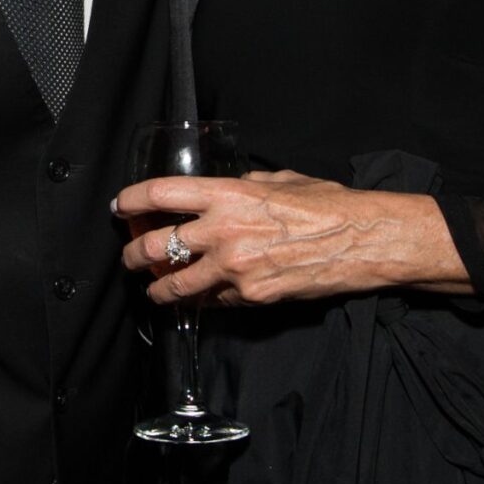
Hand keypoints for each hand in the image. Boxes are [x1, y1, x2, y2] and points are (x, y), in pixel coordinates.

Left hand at [115, 171, 469, 307]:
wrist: (362, 242)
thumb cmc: (328, 206)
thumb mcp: (281, 181)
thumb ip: (244, 186)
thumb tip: (221, 194)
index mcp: (228, 194)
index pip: (160, 194)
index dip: (131, 202)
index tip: (121, 208)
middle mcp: (224, 231)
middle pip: (154, 245)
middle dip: (134, 254)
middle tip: (130, 256)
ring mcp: (235, 269)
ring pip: (175, 284)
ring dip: (157, 288)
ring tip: (153, 288)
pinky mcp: (251, 297)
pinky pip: (213, 302)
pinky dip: (203, 301)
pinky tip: (198, 298)